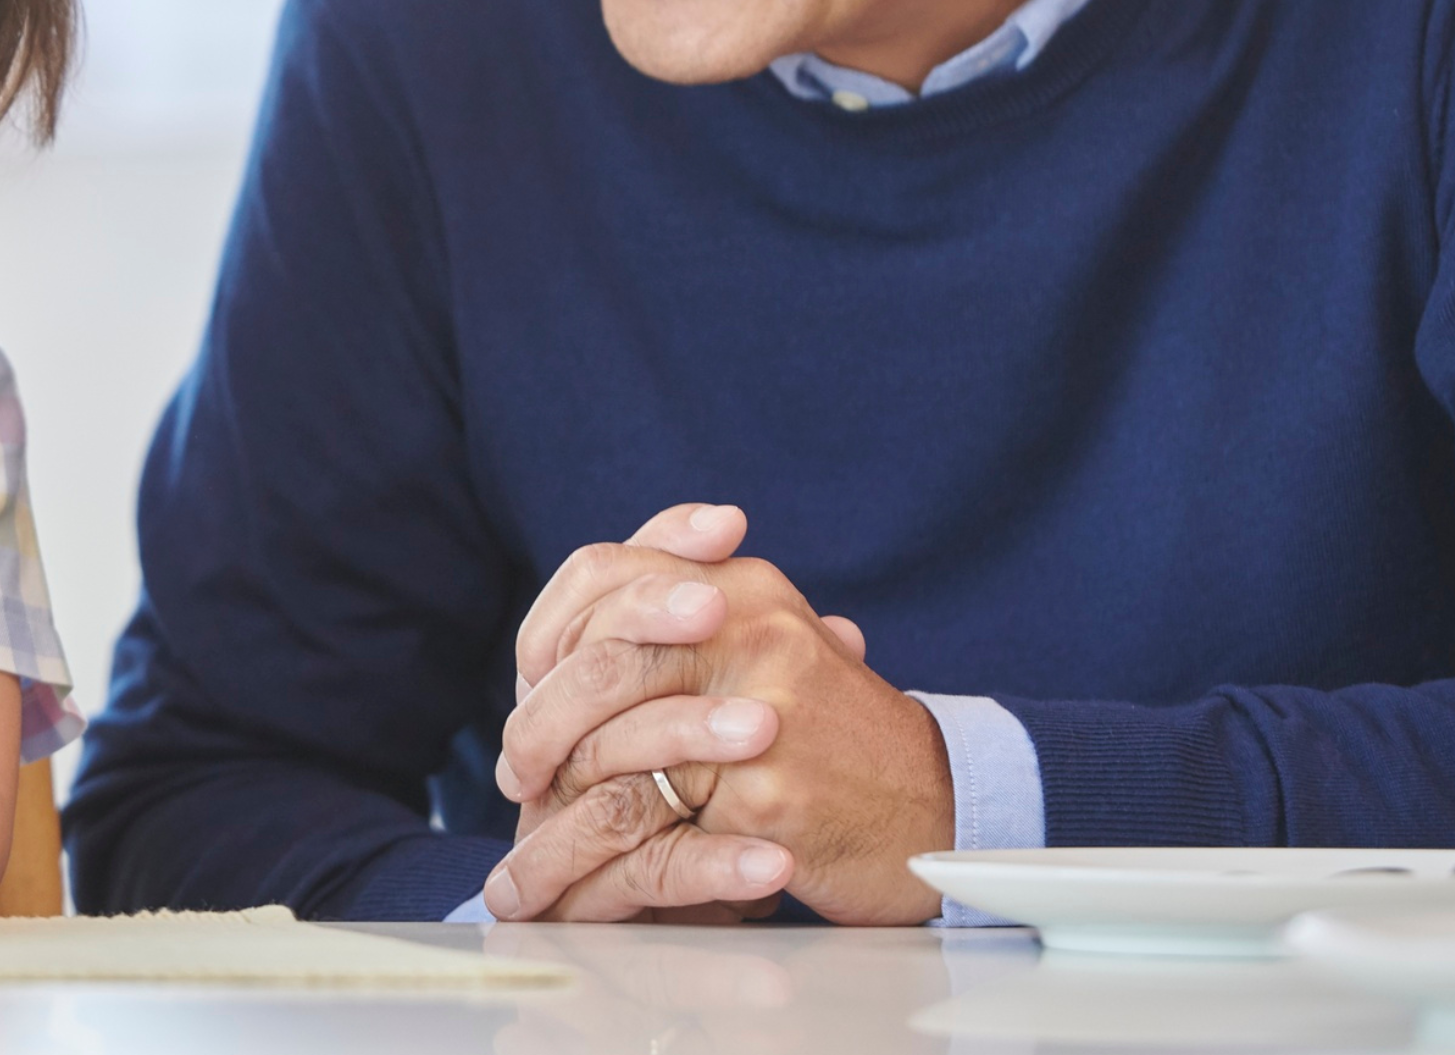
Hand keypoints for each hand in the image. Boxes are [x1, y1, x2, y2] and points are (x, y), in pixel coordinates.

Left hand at [483, 504, 948, 925]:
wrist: (939, 804)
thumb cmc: (834, 730)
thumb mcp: (768, 642)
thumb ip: (680, 616)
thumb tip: (565, 633)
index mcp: (741, 587)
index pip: (603, 575)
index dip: (546, 634)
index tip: (527, 684)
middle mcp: (750, 635)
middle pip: (597, 664)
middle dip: (538, 724)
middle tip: (515, 772)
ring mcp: (762, 719)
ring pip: (614, 754)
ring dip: (560, 805)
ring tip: (535, 834)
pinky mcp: (770, 802)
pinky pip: (660, 830)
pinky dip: (609, 862)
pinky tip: (586, 880)